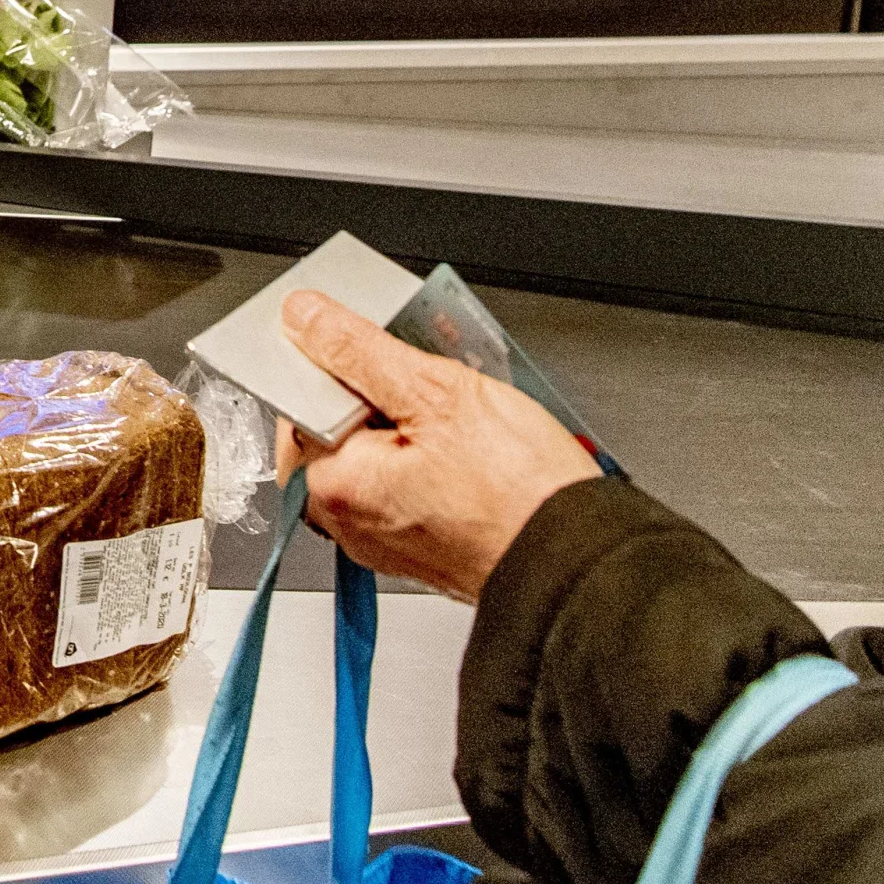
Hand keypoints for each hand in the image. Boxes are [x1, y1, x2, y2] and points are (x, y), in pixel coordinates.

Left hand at [275, 289, 598, 601]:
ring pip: (383, 450)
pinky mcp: (423, 545)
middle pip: (343, 425)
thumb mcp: (435, 393)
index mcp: (332, 485)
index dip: (347, 364)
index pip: (302, 400)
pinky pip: (411, 481)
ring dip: (418, 419)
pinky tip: (478, 444)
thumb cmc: (519, 496)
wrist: (580, 565)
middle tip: (438, 382)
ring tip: (469, 414)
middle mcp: (348, 521)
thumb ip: (358, 350)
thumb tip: (305, 317)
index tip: (388, 354)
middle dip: (387, 390)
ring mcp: (386, 538)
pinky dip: (436, 454)